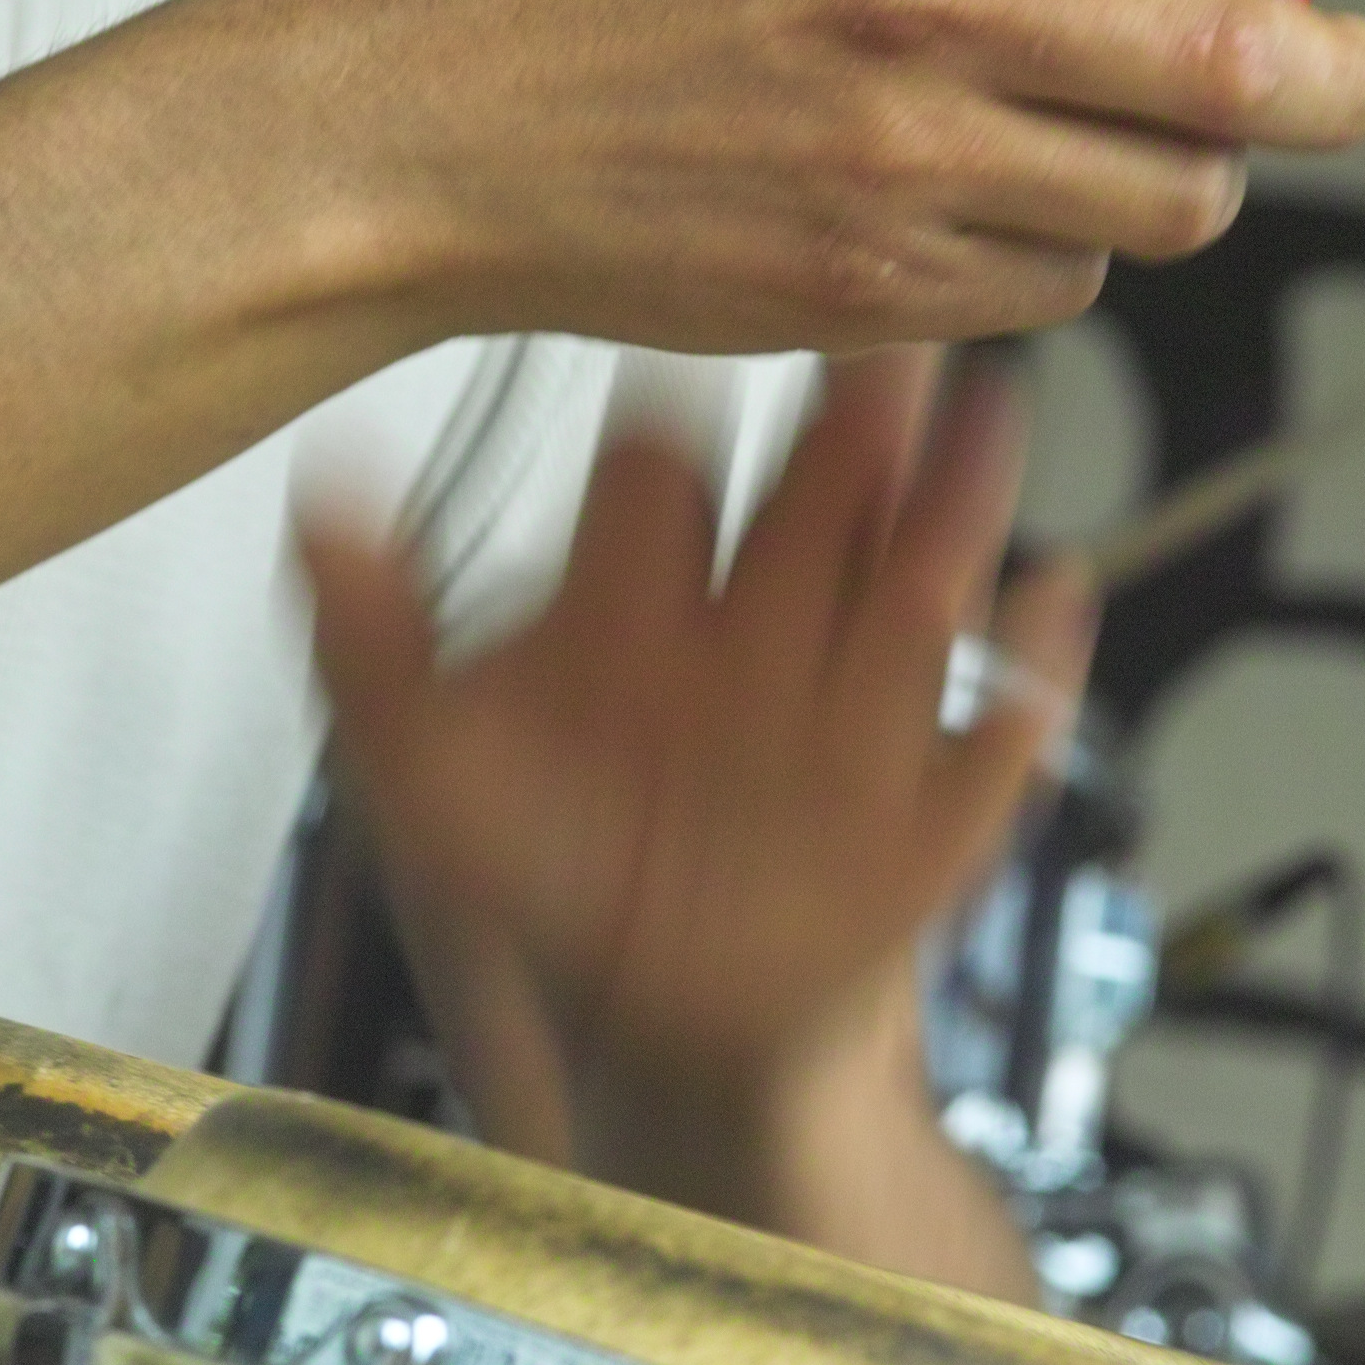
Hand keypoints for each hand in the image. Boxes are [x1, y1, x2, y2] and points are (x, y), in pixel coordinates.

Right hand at [244, 0, 1364, 357]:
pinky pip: (1056, 292)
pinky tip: (987, 208)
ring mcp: (894, 167)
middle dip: (1329, 77)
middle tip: (1327, 75)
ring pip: (1169, 202)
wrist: (447, 126)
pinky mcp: (868, 295)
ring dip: (1188, 177)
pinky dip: (1056, 256)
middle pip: (1231, 62)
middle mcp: (913, 8)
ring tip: (1129, 144)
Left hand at [301, 351, 1094, 1210]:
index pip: (664, 472)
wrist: (659, 1025)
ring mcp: (852, 706)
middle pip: (815, 496)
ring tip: (983, 421)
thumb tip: (317, 499)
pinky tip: (1048, 603)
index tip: (681, 367)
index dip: (669, 428)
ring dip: (954, 503)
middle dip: (850, 422)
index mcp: (642, 597)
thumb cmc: (552, 878)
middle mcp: (759, 626)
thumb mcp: (432, 769)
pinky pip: (993, 736)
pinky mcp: (927, 805)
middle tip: (876, 340)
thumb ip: (371, 642)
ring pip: (914, 583)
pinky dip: (1031, 676)